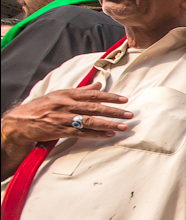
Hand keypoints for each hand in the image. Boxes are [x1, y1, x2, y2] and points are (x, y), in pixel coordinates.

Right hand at [1, 82, 131, 145]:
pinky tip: (108, 135)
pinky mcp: (61, 131)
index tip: (124, 99)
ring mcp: (64, 119)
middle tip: (129, 114)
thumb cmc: (42, 106)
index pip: (92, 94)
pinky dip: (96, 134)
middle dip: (113, 111)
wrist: (21, 121)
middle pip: (94, 108)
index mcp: (67, 94)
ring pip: (90, 121)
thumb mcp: (60, 94)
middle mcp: (66, 105)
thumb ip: (81, 90)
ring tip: (123, 127)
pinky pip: (82, 133)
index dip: (109, 96)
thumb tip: (99, 84)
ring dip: (108, 125)